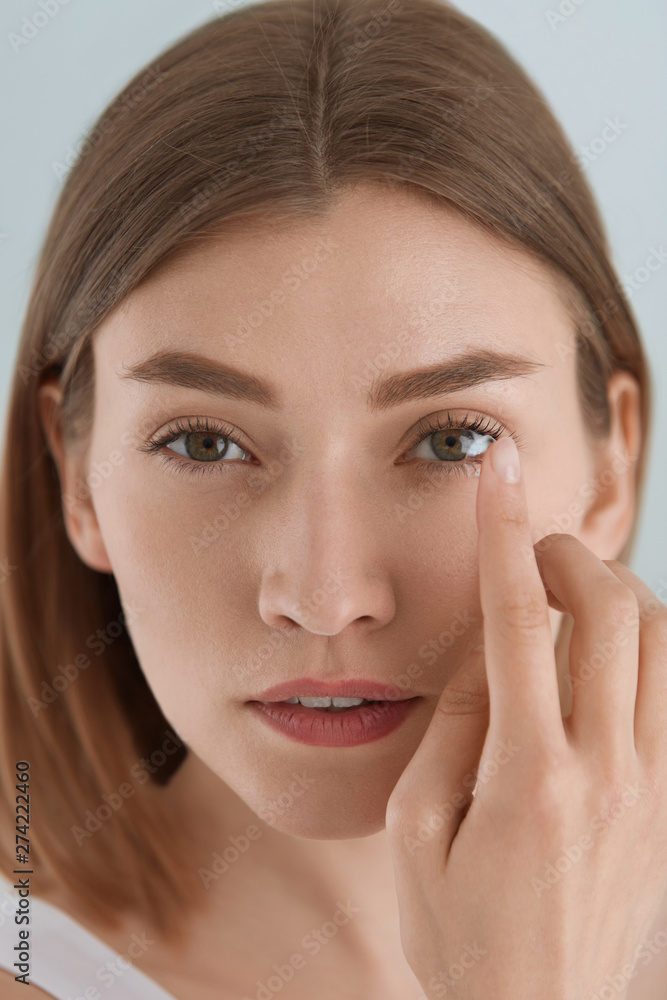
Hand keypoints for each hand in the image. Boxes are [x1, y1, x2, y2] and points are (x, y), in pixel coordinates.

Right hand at [385, 435, 666, 998]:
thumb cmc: (460, 937)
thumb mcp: (418, 834)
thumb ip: (451, 728)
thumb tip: (483, 648)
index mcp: (529, 778)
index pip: (519, 621)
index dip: (503, 533)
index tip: (498, 472)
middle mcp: (608, 774)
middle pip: (614, 612)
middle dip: (570, 552)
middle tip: (531, 550)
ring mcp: (655, 790)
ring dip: (620, 593)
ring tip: (572, 595)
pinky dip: (650, 648)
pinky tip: (608, 656)